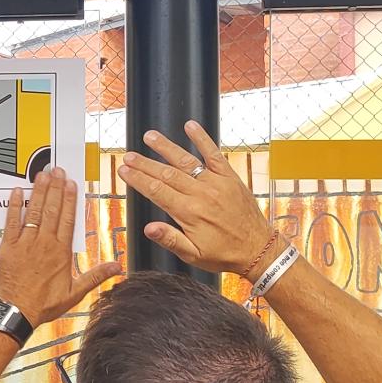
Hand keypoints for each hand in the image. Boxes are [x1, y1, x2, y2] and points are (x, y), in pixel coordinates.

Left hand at [0, 168, 119, 326]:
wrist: (15, 311)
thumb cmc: (43, 304)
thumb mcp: (75, 292)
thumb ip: (95, 276)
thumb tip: (117, 267)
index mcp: (61, 251)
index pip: (68, 218)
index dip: (70, 199)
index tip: (72, 183)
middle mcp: (44, 243)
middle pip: (52, 209)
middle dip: (56, 188)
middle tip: (58, 170)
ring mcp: (25, 242)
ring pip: (34, 211)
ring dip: (39, 191)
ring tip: (43, 174)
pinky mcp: (8, 246)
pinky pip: (12, 221)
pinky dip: (14, 206)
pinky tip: (17, 192)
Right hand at [116, 121, 279, 277]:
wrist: (258, 249)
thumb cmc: (225, 254)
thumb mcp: (194, 255)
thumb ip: (170, 240)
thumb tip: (149, 228)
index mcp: (190, 213)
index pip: (156, 191)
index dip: (137, 179)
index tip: (124, 170)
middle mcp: (201, 194)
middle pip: (166, 173)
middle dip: (144, 163)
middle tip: (128, 155)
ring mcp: (216, 183)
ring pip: (186, 160)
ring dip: (165, 147)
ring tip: (150, 137)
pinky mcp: (229, 177)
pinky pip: (214, 154)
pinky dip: (202, 139)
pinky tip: (190, 126)